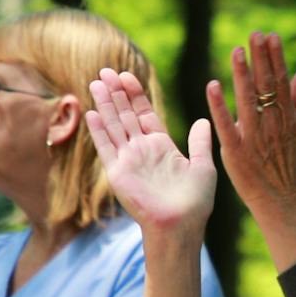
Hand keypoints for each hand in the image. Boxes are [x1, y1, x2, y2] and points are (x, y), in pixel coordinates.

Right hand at [86, 69, 215, 238]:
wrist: (181, 226)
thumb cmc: (195, 202)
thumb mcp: (203, 166)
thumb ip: (200, 143)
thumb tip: (203, 120)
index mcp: (161, 146)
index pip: (144, 114)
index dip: (135, 94)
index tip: (127, 75)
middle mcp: (142, 151)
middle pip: (125, 115)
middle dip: (116, 93)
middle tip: (106, 70)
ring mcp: (128, 161)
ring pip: (114, 126)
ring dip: (105, 105)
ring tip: (96, 82)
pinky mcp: (118, 173)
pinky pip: (106, 148)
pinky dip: (99, 131)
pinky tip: (92, 113)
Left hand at [205, 31, 295, 215]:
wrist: (282, 197)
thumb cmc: (289, 161)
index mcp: (286, 116)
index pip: (281, 81)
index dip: (276, 58)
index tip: (270, 36)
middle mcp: (271, 123)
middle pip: (266, 86)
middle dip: (261, 59)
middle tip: (255, 34)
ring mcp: (253, 137)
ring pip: (247, 100)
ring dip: (242, 75)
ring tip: (237, 51)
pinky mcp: (236, 151)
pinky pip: (225, 124)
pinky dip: (219, 105)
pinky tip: (212, 85)